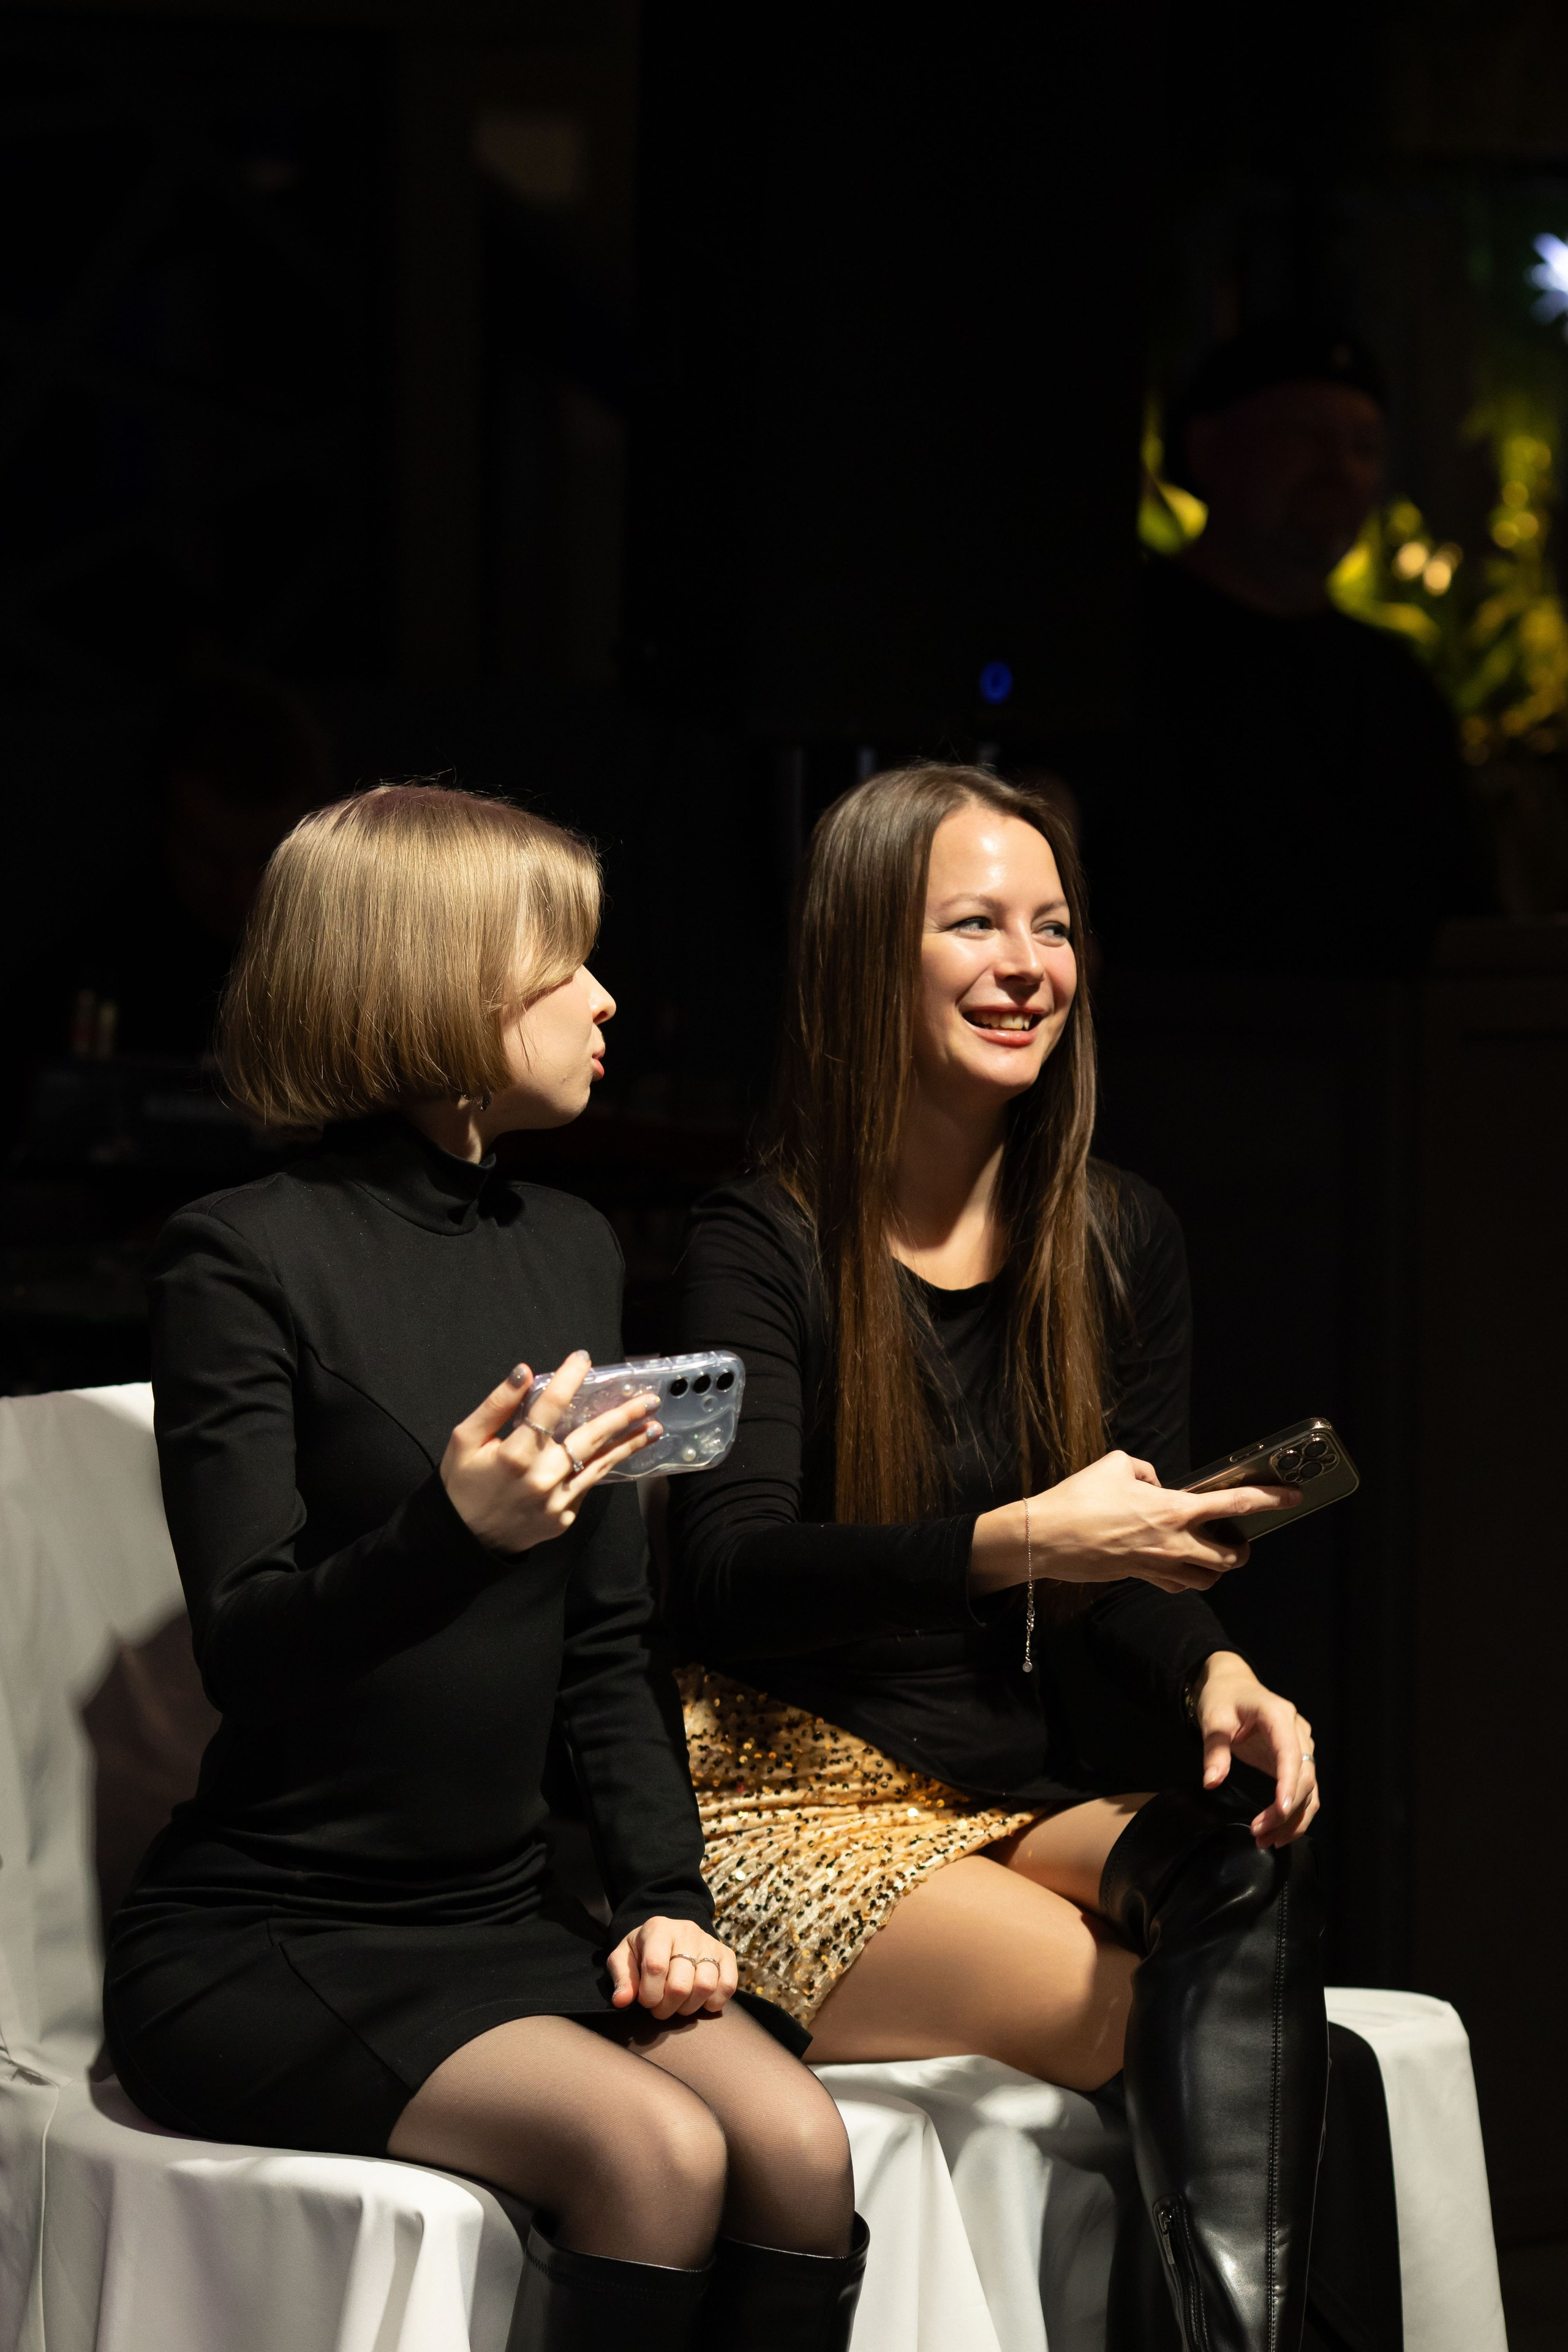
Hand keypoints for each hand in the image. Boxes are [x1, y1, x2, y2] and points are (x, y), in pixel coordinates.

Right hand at [440, 1351, 660, 1552]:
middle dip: (623, 1416)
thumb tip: (523, 1372)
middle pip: (590, 1438)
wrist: (465, 1540)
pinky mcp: (564, 1517)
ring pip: (599, 1466)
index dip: (569, 1379)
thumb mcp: (465, 1439)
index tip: (583, 1358)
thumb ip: (496, 1405)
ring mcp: (557, 1501)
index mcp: (515, 1454)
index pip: (549, 1407)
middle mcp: (542, 1477)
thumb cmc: (462, 1484)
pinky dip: (603, 1468)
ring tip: (654, 1427)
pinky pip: (586, 1487)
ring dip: (629, 1444)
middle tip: (649, 1400)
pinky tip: (621, 1453)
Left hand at [606, 1918, 738, 2020]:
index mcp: (658, 1929)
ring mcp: (709, 1942)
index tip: (644, 2001)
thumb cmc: (643, 1950)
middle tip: (659, 2008)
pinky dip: (714, 2002)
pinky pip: (728, 1985)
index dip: (649, 1993)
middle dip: (666, 2007)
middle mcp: (687, 1932)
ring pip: (705, 1986)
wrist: (668, 1935)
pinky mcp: (726, 1954)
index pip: (655, 1966)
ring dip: (688, 2007)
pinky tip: (699, 2001)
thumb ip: (621, 1978)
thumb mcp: (623, 1958)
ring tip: (678, 2005)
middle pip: (680, 1983)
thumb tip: (622, 2001)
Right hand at [970, 1450, 1299, 1596]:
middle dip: (1242, 1550)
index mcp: (1174, 1509)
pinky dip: (1187, 1577)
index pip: (1234, 1504)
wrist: (1047, 1537)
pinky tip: (1178, 1563)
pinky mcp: (1140, 1578)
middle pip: (1230, 1558)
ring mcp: (1158, 1566)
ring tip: (1211, 1553)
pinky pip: (1177, 1585)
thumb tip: (1156, 1483)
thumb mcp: (1116, 1464)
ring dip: (1217, 1569)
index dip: (1269, 1499)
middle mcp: (1173, 1542)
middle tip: (1240, 1538)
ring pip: (1208, 1579)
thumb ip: (1146, 1469)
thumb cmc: (1080, 1497)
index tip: (1292, 1496)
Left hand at [1192, 1650, 1318, 1847]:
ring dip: (1293, 1818)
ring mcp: (1301, 1746)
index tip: (1280, 1812)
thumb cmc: (1223, 1699)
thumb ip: (1214, 1751)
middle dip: (1286, 1810)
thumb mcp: (1213, 1720)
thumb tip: (1211, 1782)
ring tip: (1268, 1841)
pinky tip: (1279, 1832)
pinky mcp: (1297, 1760)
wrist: (1232, 1686)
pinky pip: (1305, 1790)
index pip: (1291, 1754)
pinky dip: (1296, 1812)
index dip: (1289, 1785)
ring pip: (1310, 1789)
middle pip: (1305, 1777)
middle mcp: (1297, 1731)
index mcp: (1278, 1715)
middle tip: (1260, 1834)